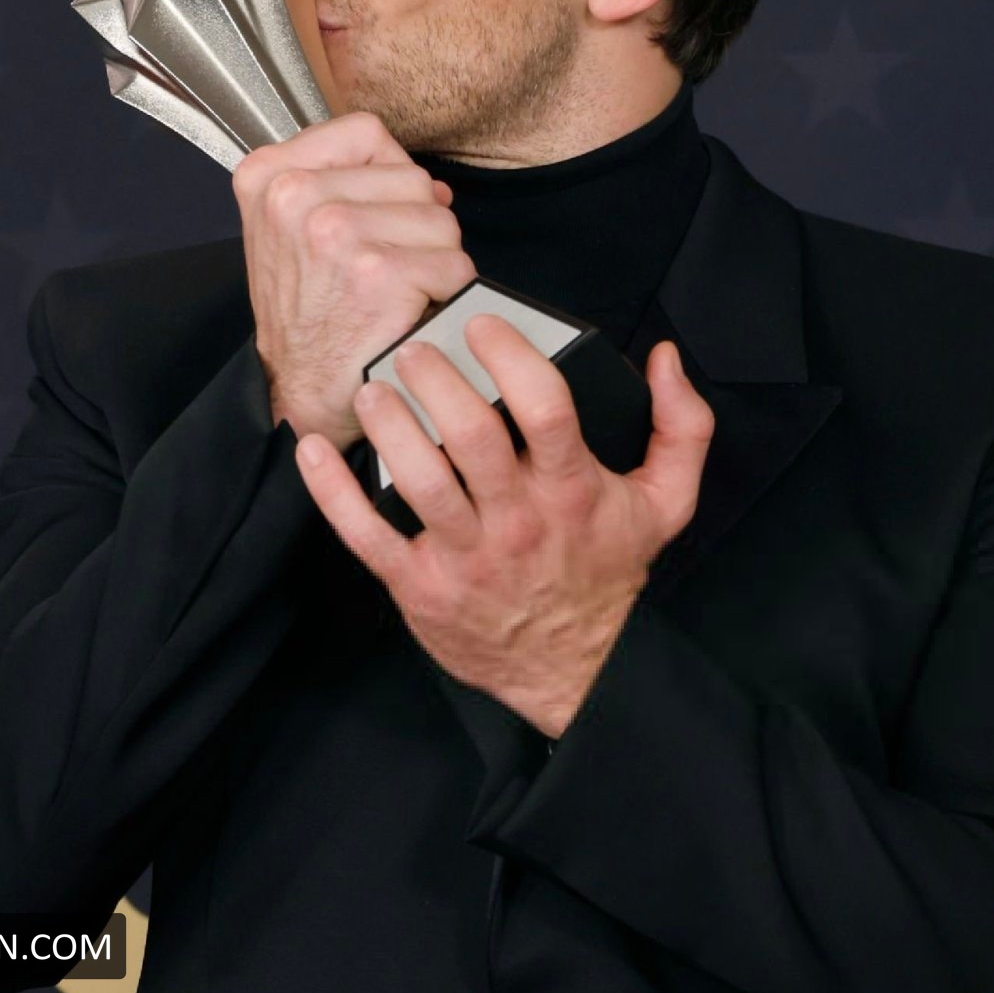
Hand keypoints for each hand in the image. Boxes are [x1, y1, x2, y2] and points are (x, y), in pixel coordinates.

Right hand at [232, 111, 476, 453]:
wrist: (304, 391)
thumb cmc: (306, 313)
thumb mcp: (294, 228)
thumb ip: (349, 182)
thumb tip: (431, 185)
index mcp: (268, 175)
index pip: (365, 131)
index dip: (388, 170)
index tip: (375, 211)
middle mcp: (294, 195)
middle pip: (410, 176)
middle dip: (415, 223)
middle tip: (380, 268)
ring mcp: (335, 230)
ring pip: (439, 218)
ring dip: (433, 259)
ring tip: (393, 291)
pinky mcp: (378, 271)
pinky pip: (454, 263)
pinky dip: (446, 293)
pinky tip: (408, 312)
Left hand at [293, 314, 712, 737]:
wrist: (573, 668)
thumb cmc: (608, 571)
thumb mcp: (667, 502)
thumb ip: (682, 425)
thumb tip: (664, 357)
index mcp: (573, 491)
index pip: (546, 410)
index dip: (511, 358)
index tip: (482, 324)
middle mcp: (517, 522)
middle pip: (471, 437)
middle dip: (434, 380)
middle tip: (413, 346)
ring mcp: (464, 557)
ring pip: (418, 480)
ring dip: (387, 425)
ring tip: (372, 387)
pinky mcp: (420, 587)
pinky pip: (366, 536)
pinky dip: (332, 492)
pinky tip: (312, 449)